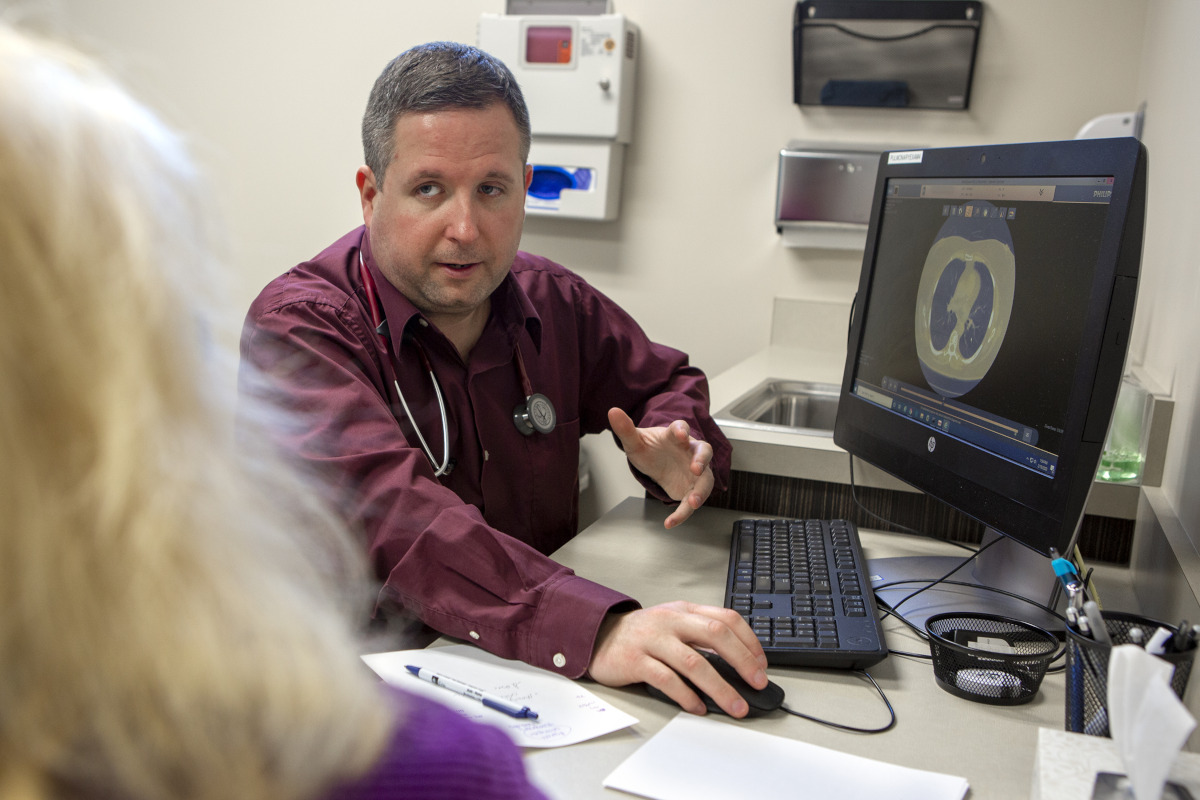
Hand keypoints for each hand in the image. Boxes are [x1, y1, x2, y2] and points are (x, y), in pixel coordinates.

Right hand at [587, 601, 767, 717]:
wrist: (599, 636)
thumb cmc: (642, 635)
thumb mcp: (673, 625)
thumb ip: (701, 638)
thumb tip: (738, 666)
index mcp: (684, 611)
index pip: (726, 619)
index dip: (749, 641)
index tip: (762, 664)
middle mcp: (670, 621)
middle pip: (715, 635)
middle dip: (742, 661)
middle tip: (757, 683)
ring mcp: (652, 639)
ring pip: (693, 662)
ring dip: (719, 687)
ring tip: (735, 705)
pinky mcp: (635, 660)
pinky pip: (667, 680)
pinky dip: (686, 695)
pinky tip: (698, 707)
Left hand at [608, 407, 714, 528]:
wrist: (655, 461)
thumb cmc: (650, 448)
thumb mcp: (635, 442)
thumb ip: (626, 429)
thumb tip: (613, 412)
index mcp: (675, 436)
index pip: (681, 428)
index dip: (682, 430)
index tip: (681, 434)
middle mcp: (690, 452)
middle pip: (704, 452)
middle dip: (702, 460)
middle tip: (696, 468)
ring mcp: (694, 471)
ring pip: (705, 479)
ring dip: (701, 491)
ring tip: (692, 502)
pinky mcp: (692, 488)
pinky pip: (691, 501)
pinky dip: (683, 513)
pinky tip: (670, 523)